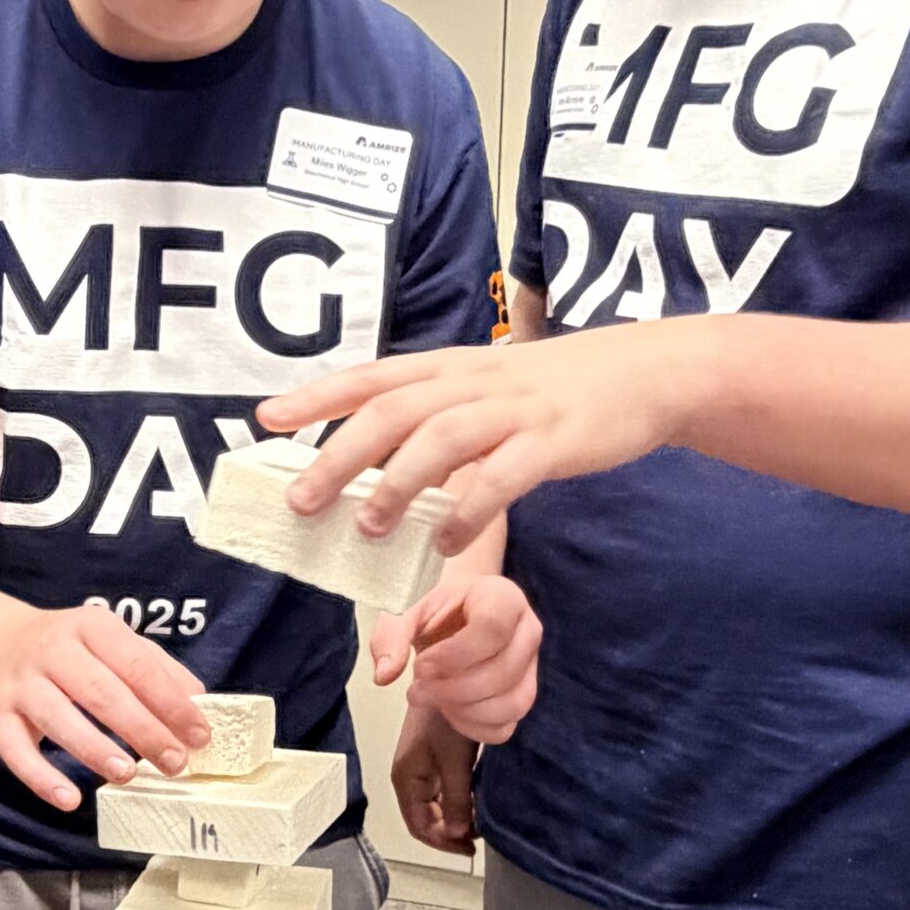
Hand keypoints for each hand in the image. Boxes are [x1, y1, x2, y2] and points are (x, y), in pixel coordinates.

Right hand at [0, 598, 208, 810]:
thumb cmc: (69, 649)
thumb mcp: (112, 642)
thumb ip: (155, 668)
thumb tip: (199, 702)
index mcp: (91, 627)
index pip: (136, 664)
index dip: (170, 701)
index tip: (199, 736)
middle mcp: (53, 650)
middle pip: (100, 692)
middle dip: (142, 729)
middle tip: (174, 763)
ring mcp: (22, 683)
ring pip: (58, 717)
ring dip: (95, 749)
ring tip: (128, 775)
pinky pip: (15, 751)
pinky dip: (41, 778)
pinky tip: (69, 801)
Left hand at [254, 323, 717, 553]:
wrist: (642, 373)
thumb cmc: (550, 390)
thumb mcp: (483, 390)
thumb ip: (432, 421)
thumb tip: (370, 467)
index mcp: (447, 368)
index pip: (370, 377)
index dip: (316, 396)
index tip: (266, 418)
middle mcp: (472, 381)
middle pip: (392, 411)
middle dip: (340, 456)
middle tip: (301, 500)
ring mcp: (513, 409)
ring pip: (441, 439)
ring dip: (397, 484)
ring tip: (366, 526)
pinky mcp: (553, 440)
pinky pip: (503, 475)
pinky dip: (468, 509)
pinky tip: (444, 542)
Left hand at [370, 575, 540, 744]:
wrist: (460, 618)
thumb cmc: (438, 613)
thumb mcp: (407, 613)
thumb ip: (391, 637)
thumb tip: (385, 675)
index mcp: (503, 598)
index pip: (492, 629)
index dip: (454, 655)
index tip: (420, 665)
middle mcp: (528, 630)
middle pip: (504, 672)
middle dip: (453, 690)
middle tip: (416, 689)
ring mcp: (531, 666)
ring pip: (512, 703)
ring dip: (465, 711)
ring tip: (433, 699)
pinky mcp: (524, 695)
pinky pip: (507, 726)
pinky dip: (473, 728)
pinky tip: (449, 712)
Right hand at [391, 702, 478, 854]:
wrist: (449, 679)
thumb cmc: (445, 717)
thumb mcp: (454, 762)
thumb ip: (455, 800)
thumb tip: (457, 834)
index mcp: (406, 780)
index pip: (420, 826)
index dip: (444, 842)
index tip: (470, 847)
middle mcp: (409, 777)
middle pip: (425, 818)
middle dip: (450, 832)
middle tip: (479, 837)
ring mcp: (420, 768)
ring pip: (434, 806)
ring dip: (454, 818)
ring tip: (479, 822)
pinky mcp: (432, 758)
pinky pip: (441, 791)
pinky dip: (457, 802)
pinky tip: (475, 802)